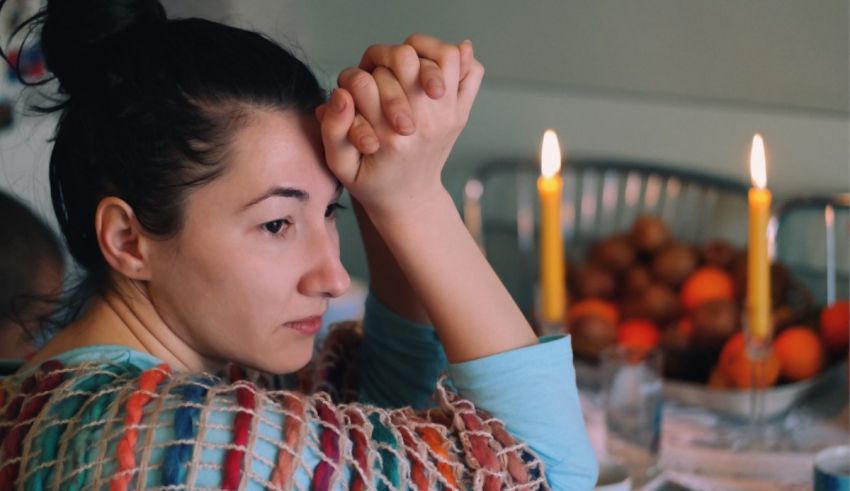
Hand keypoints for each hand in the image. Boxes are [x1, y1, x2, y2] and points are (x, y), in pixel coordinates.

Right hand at [318, 35, 483, 221]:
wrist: (410, 197)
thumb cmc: (371, 180)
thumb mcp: (341, 165)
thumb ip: (332, 130)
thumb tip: (341, 93)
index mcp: (389, 137)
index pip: (363, 82)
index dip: (353, 82)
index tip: (355, 101)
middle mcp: (423, 123)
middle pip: (403, 59)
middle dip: (386, 61)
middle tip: (382, 78)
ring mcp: (447, 116)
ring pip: (442, 55)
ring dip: (421, 51)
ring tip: (407, 65)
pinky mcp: (460, 113)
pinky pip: (471, 70)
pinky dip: (456, 61)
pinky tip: (434, 72)